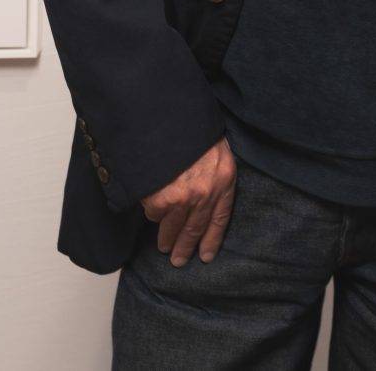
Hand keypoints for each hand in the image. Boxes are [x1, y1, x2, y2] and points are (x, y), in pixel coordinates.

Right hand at [140, 136, 237, 266]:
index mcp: (224, 178)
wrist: (167, 115)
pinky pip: (155, 214)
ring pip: (173, 227)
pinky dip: (152, 213)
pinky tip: (151, 212)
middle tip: (179, 261)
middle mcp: (206, 192)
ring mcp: (184, 197)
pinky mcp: (161, 199)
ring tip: (164, 247)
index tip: (206, 256)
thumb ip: (213, 173)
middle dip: (186, 247)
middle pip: (196, 228)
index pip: (220, 218)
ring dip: (167, 239)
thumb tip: (204, 196)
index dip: (212, 239)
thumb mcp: (214, 148)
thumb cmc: (190, 129)